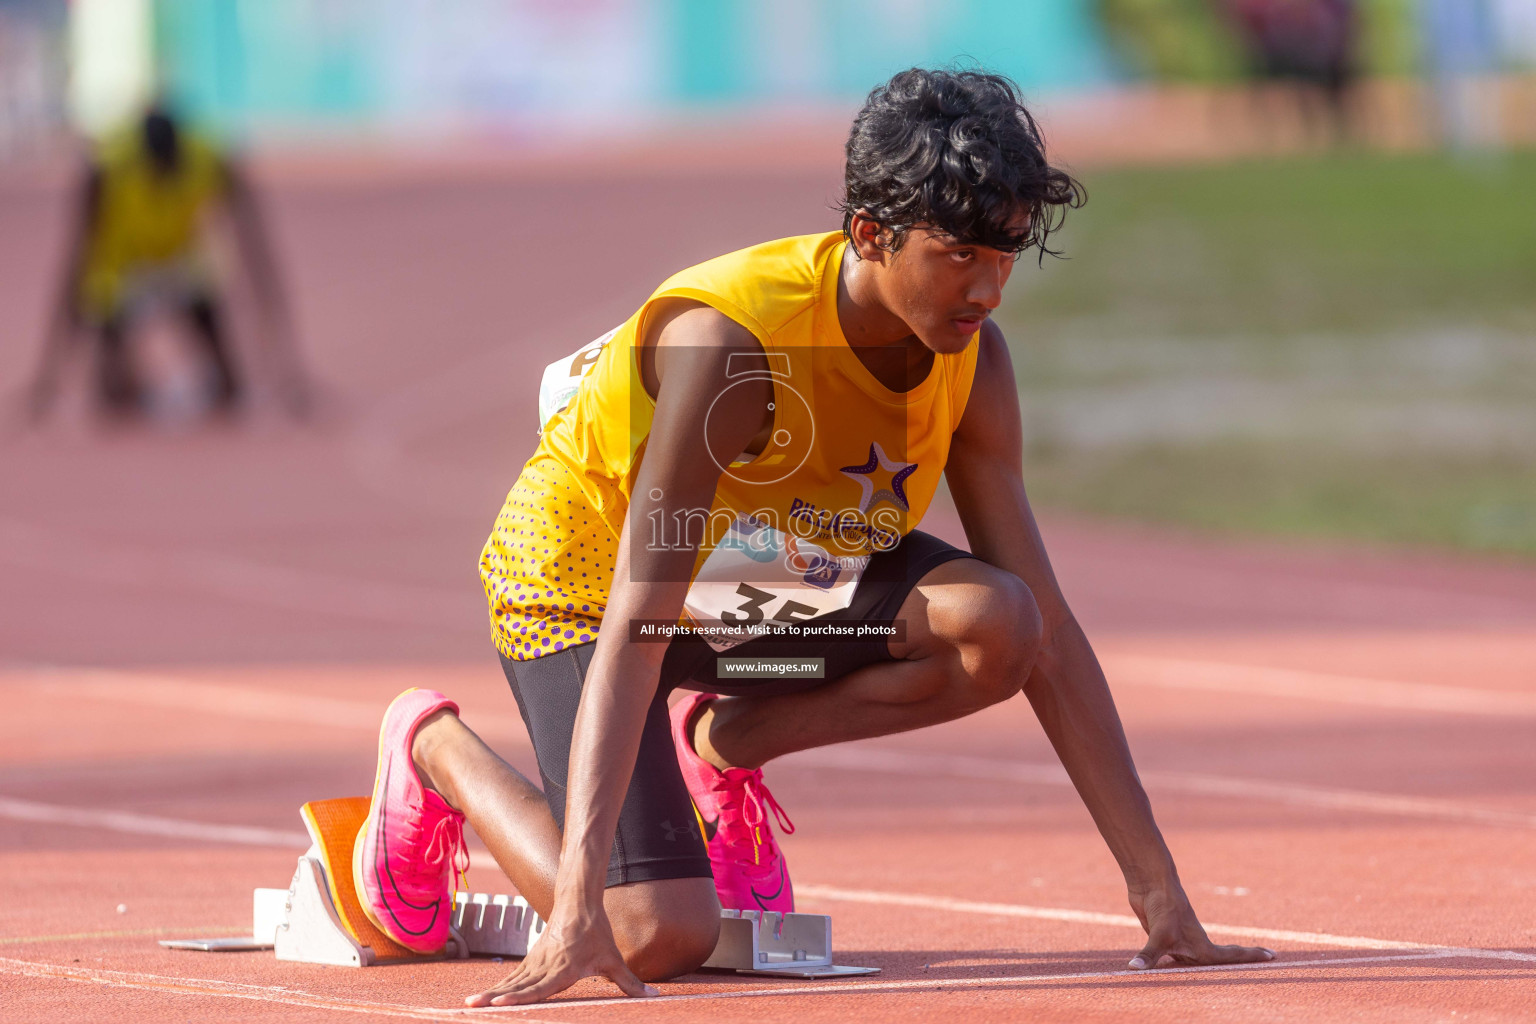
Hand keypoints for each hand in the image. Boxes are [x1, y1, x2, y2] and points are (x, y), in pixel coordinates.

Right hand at [463, 906, 657, 1006]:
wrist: (579, 903)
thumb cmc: (597, 933)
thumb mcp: (613, 959)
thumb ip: (631, 982)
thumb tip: (655, 996)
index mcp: (563, 968)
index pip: (538, 987)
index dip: (519, 997)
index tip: (498, 1004)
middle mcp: (545, 966)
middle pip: (517, 986)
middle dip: (495, 998)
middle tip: (472, 1007)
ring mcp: (535, 962)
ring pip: (511, 981)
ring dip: (491, 994)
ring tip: (469, 1005)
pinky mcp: (531, 959)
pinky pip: (513, 977)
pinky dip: (498, 988)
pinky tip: (484, 999)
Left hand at [1127, 883, 1273, 969]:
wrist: (1149, 882)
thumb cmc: (1163, 906)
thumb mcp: (1159, 934)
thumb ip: (1149, 955)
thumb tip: (1134, 969)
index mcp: (1201, 946)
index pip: (1231, 957)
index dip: (1251, 957)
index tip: (1274, 954)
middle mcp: (1193, 945)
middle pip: (1216, 963)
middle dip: (1233, 967)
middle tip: (1256, 971)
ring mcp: (1178, 940)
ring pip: (1190, 962)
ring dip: (1199, 971)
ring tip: (1214, 979)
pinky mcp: (1161, 937)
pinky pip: (1168, 958)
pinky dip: (1169, 966)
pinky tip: (1164, 972)